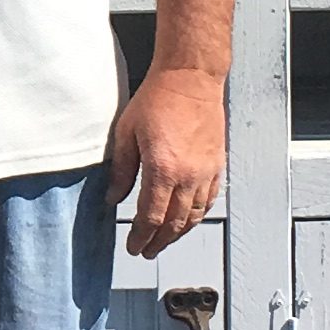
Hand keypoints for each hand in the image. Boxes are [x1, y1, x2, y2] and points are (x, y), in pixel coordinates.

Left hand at [107, 62, 224, 259]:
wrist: (191, 78)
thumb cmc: (158, 99)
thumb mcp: (126, 133)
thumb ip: (121, 171)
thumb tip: (113, 198)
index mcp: (162, 170)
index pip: (150, 217)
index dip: (140, 236)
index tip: (133, 246)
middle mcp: (188, 176)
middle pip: (174, 223)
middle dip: (159, 242)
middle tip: (147, 251)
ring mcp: (206, 172)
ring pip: (194, 215)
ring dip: (179, 233)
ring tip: (165, 241)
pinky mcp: (216, 164)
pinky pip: (210, 199)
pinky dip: (198, 215)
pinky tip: (189, 219)